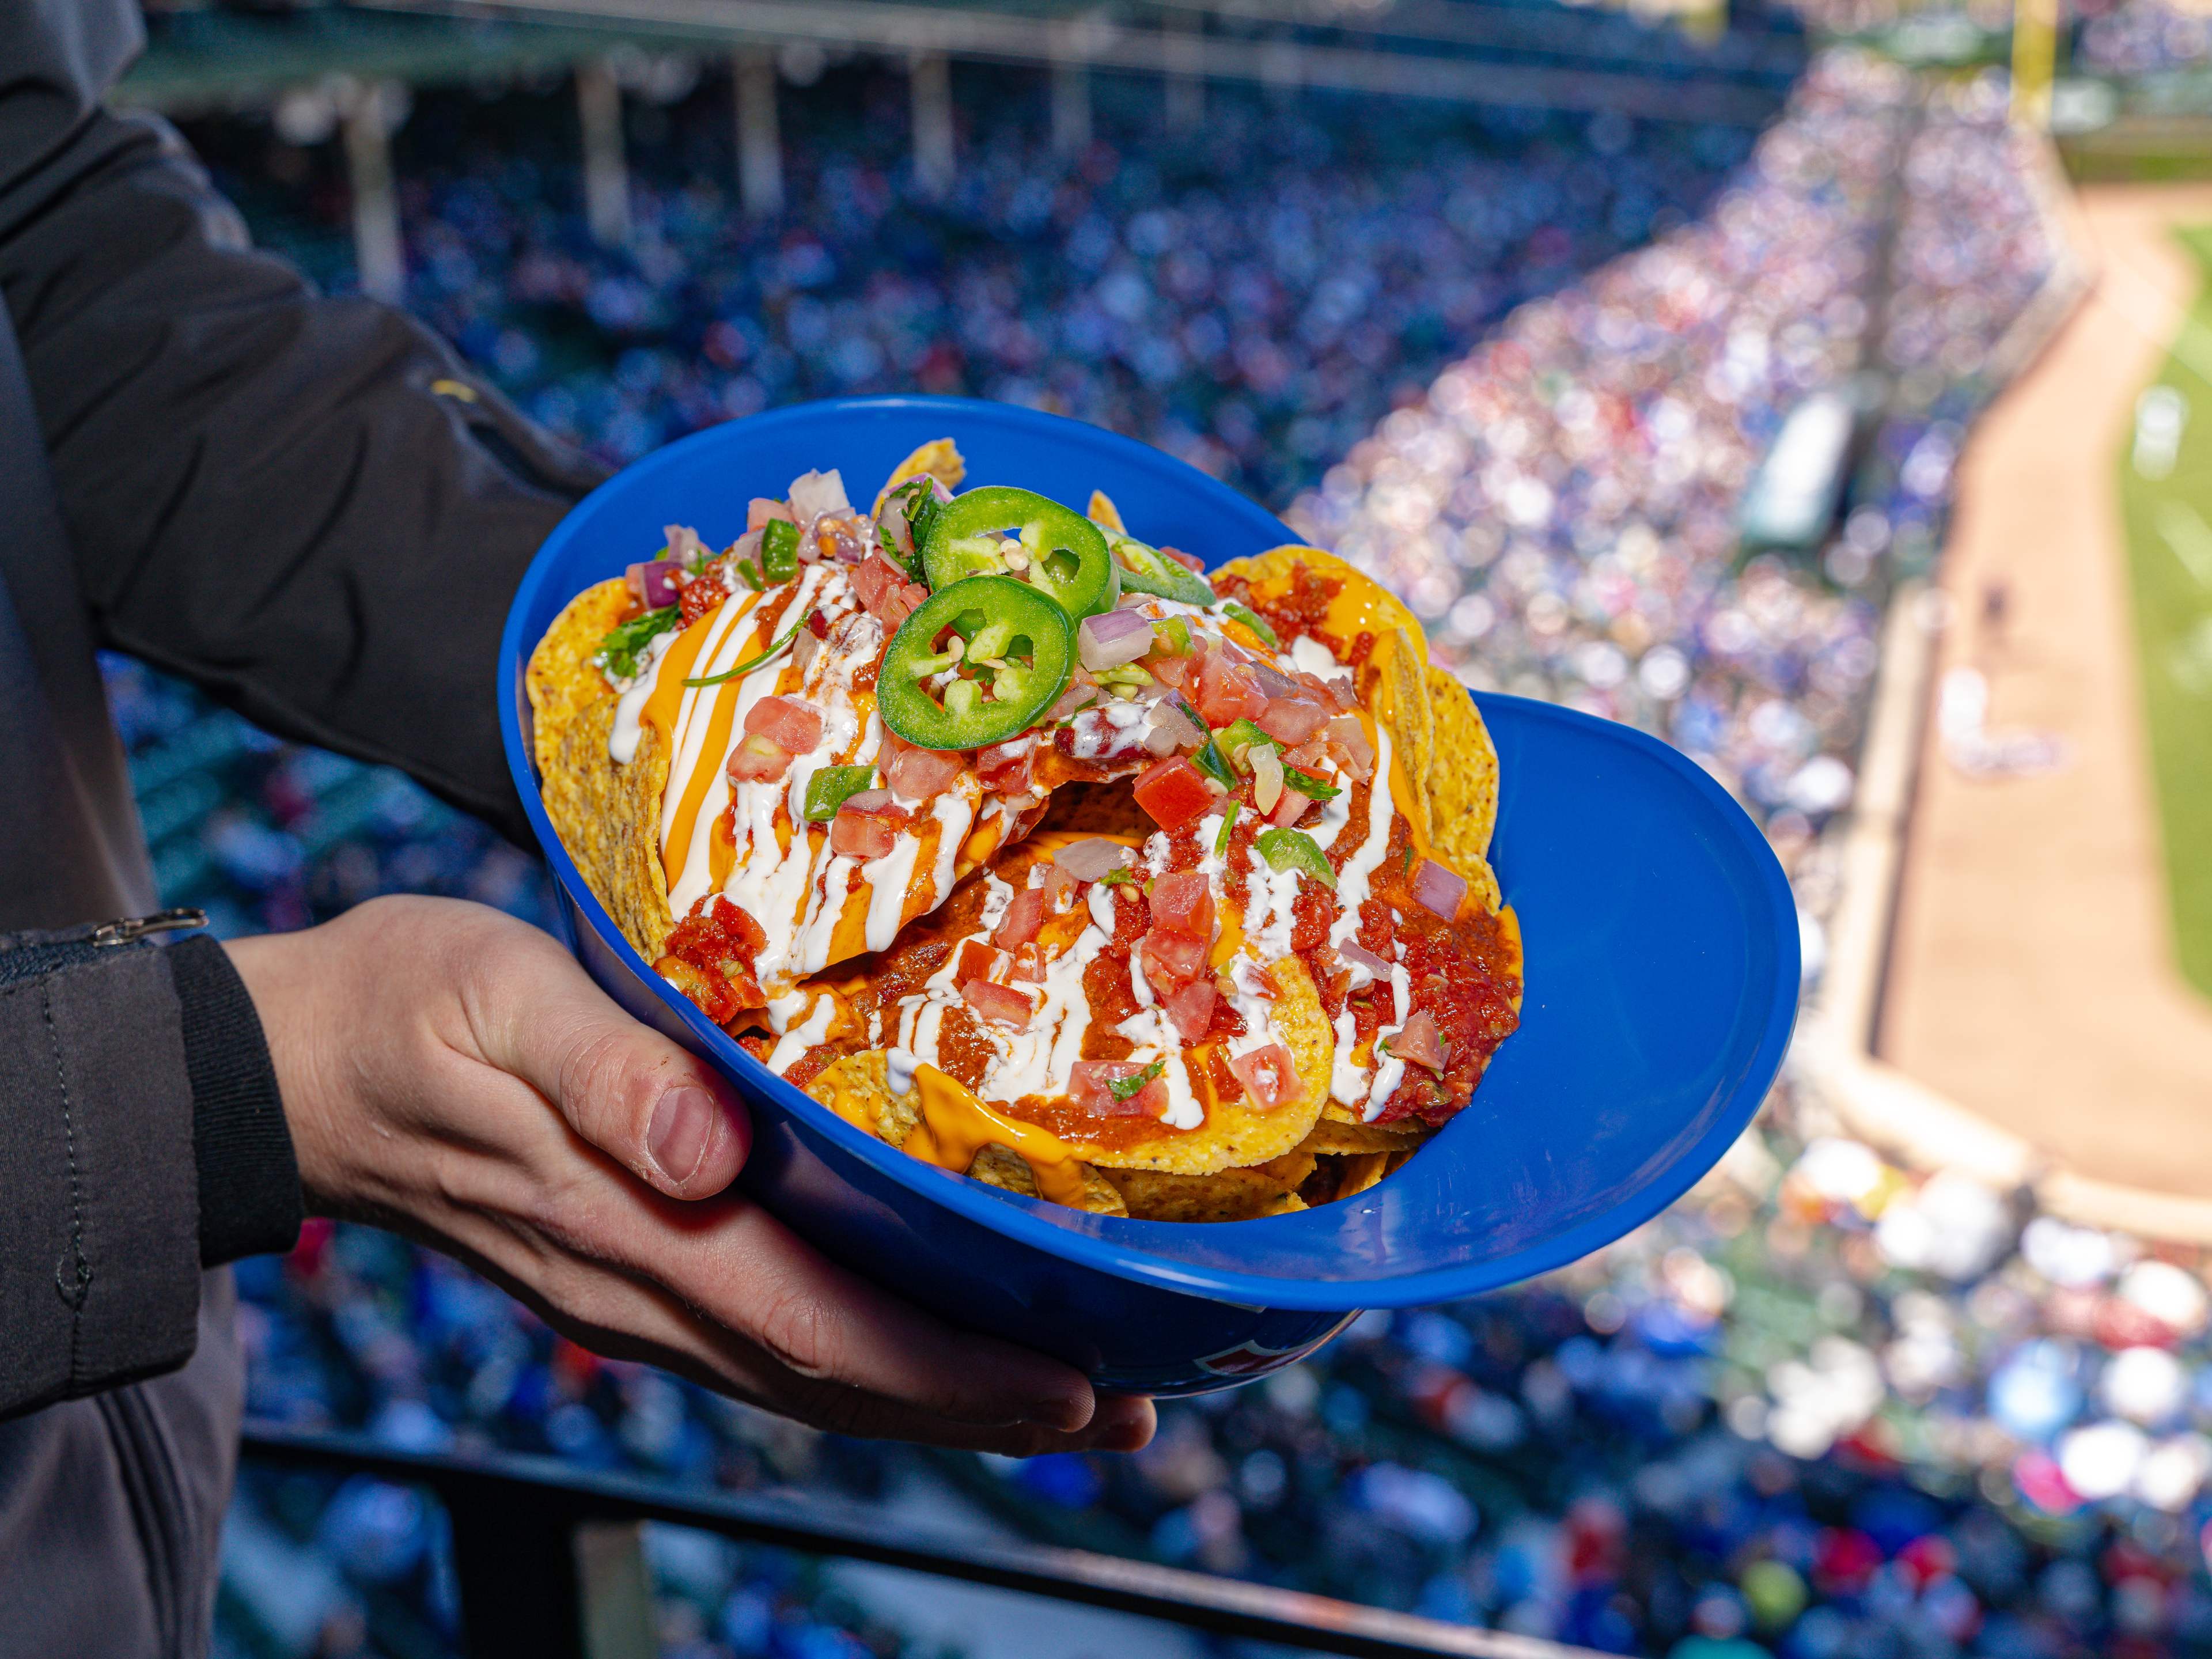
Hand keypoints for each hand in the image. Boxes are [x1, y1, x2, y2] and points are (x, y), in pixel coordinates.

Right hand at [227, 895, 1153, 1454]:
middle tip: (1123, 1405)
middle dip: (984, 1406)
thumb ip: (602, 1071)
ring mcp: (638, 1294)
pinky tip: (938, 1349)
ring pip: (815, 1378)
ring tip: (1073, 1400)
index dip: (946, 1366)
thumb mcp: (494, 997)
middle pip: (839, 1378)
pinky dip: (875, 1365)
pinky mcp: (636, 1272)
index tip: (1066, 1379)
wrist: (304, 1066)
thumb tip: (702, 1148)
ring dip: (944, 1401)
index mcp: (628, 1223)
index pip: (815, 1323)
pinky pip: (775, 1343)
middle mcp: (644, 1286)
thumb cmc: (408, 1009)